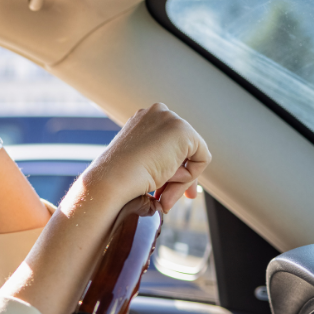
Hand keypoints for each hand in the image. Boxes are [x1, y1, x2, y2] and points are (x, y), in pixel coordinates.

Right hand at [86, 103, 210, 210]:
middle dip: (181, 178)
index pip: (169, 144)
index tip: (165, 192)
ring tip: (161, 196)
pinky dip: (189, 177)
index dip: (172, 169)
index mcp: (142, 119)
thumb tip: (177, 172)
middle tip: (169, 200)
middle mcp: (157, 113)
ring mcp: (170, 119)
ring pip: (191, 155)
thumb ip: (156, 160)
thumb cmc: (118, 178)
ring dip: (179, 181)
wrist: (112, 179)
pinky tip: (167, 181)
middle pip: (183, 149)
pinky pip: (201, 159)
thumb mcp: (137, 163)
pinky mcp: (184, 131)